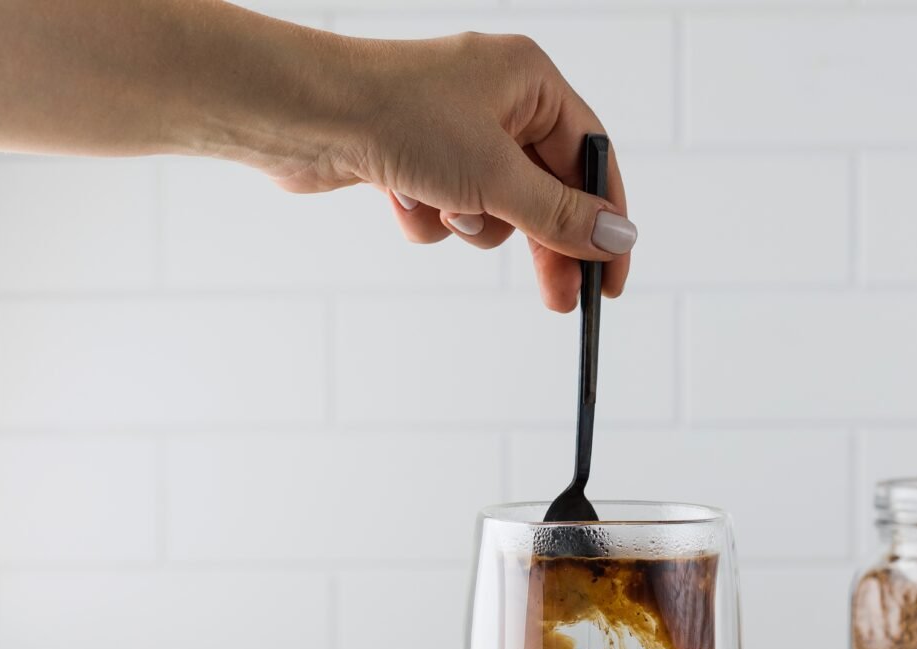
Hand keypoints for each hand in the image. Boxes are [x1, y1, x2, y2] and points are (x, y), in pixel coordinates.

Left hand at [253, 33, 635, 312]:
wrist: (299, 114)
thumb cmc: (396, 117)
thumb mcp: (496, 176)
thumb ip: (561, 216)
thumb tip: (617, 238)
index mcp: (529, 80)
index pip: (590, 157)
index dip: (605, 219)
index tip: (610, 275)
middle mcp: (496, 100)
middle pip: (545, 190)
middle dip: (542, 242)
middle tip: (557, 299)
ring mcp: (453, 131)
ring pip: (495, 207)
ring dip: (470, 224)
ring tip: (441, 209)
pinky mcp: (415, 159)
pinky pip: (447, 210)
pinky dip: (429, 218)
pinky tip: (400, 199)